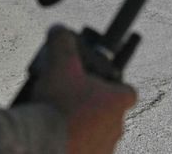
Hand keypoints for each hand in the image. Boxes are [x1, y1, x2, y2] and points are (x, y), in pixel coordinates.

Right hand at [30, 26, 136, 153]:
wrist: (43, 143)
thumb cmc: (57, 105)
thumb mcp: (59, 63)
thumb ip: (63, 41)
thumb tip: (60, 30)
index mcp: (117, 101)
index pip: (128, 90)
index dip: (115, 85)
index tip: (101, 82)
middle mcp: (117, 126)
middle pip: (110, 111)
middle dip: (94, 105)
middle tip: (72, 99)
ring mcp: (105, 147)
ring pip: (99, 132)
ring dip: (84, 125)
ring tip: (61, 118)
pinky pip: (87, 148)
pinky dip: (76, 142)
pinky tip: (58, 135)